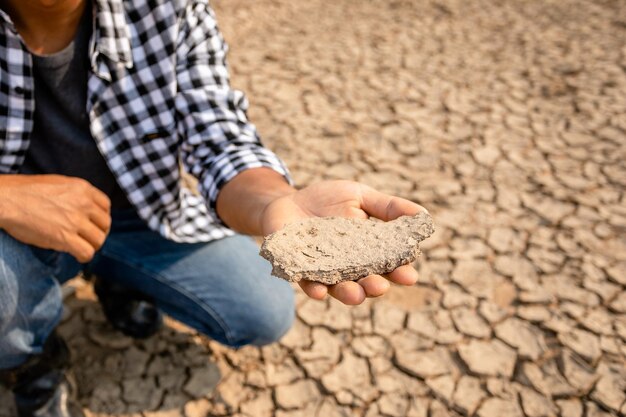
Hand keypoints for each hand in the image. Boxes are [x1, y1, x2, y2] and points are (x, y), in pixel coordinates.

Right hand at [0, 175, 111, 261]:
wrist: (4, 199)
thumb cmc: (23, 191)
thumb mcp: (57, 184)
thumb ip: (74, 194)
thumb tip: (83, 208)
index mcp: (82, 188)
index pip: (106, 206)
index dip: (101, 218)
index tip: (93, 225)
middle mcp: (83, 203)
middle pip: (105, 224)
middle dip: (98, 233)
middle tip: (88, 239)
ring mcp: (75, 221)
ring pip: (99, 240)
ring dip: (92, 246)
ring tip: (82, 248)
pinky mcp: (65, 238)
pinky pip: (87, 252)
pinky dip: (84, 257)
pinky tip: (77, 256)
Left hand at [260, 180, 428, 304]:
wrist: (287, 200)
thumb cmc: (327, 200)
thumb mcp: (359, 196)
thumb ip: (388, 207)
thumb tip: (423, 215)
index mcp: (368, 252)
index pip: (388, 266)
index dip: (400, 272)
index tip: (409, 275)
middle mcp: (349, 268)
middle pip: (366, 283)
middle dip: (374, 287)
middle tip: (380, 286)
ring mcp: (324, 272)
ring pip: (340, 289)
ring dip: (349, 294)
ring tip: (355, 293)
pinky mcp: (299, 271)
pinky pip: (308, 284)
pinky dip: (314, 289)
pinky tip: (319, 290)